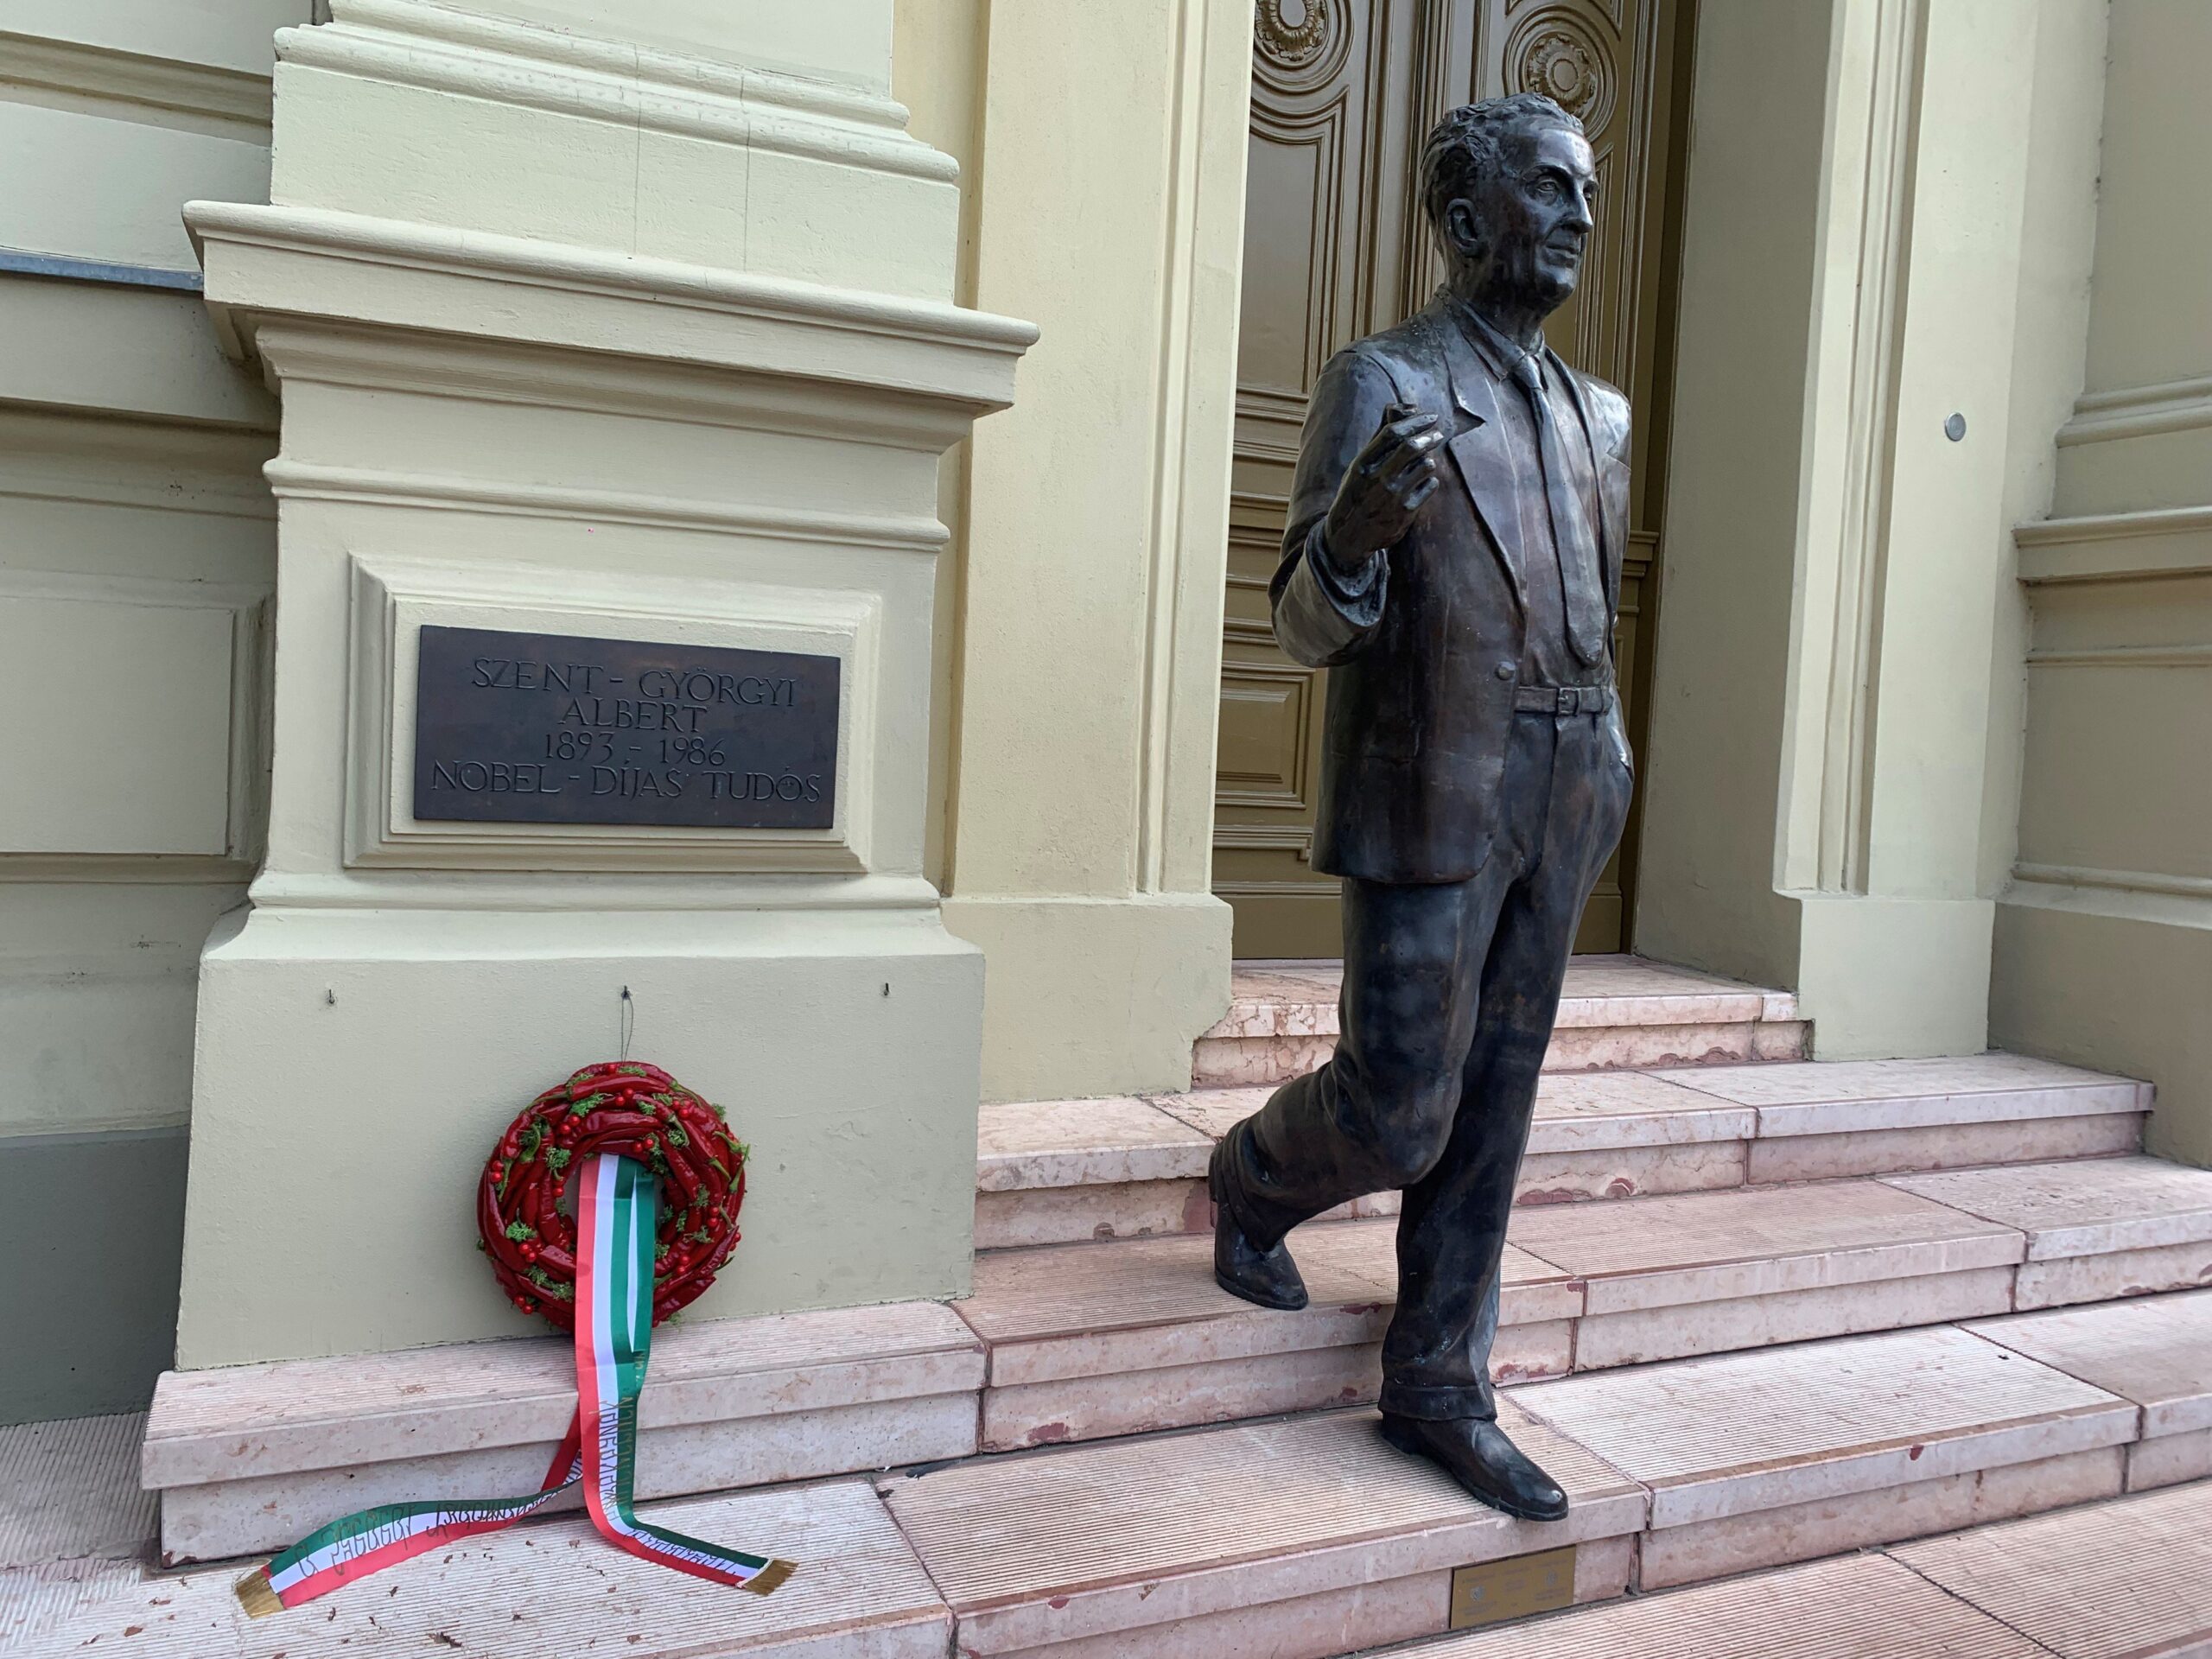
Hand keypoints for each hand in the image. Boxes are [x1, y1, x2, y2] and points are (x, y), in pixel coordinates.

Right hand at [1321, 403, 1443, 570]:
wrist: (1349, 536)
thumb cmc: (1356, 495)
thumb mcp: (1359, 468)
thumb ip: (1378, 441)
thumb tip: (1394, 408)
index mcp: (1363, 464)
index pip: (1393, 433)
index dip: (1415, 421)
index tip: (1429, 417)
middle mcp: (1378, 479)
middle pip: (1412, 446)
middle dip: (1430, 435)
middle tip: (1437, 433)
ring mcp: (1394, 496)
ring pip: (1426, 465)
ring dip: (1429, 460)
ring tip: (1424, 464)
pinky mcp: (1407, 512)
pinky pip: (1430, 486)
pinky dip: (1430, 481)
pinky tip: (1422, 483)